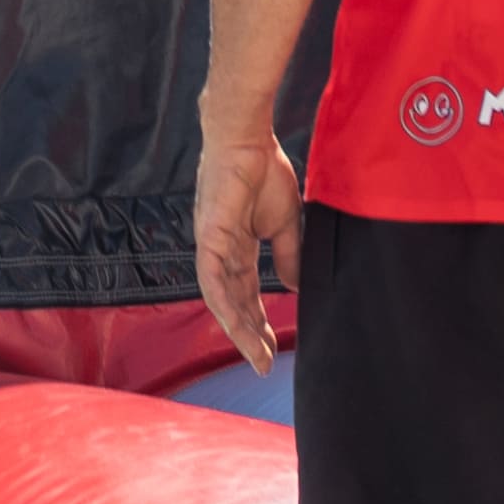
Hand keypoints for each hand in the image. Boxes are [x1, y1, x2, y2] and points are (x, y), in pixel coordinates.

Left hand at [192, 115, 299, 377]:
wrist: (248, 138)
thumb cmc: (264, 171)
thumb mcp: (285, 223)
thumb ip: (287, 255)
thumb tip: (295, 288)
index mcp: (237, 248)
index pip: (247, 294)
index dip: (259, 321)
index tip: (272, 349)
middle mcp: (221, 252)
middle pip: (234, 303)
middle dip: (249, 335)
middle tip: (263, 364)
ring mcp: (212, 245)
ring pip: (221, 298)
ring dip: (238, 328)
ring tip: (255, 355)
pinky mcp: (208, 236)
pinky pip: (211, 277)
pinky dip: (223, 303)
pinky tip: (235, 325)